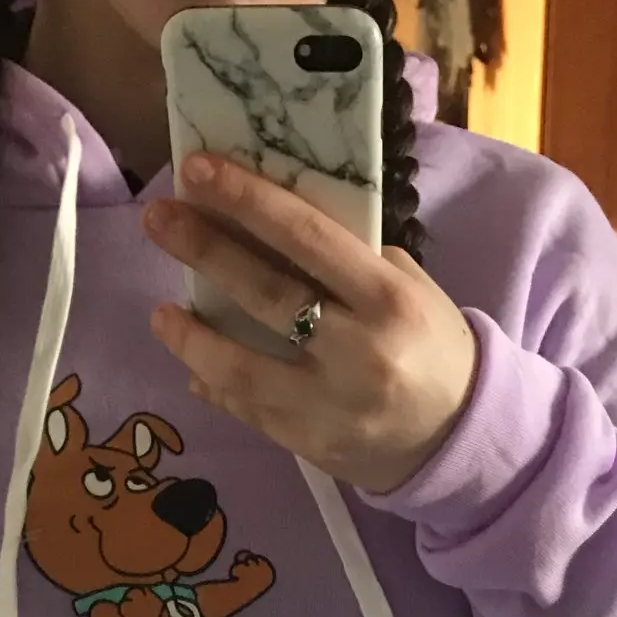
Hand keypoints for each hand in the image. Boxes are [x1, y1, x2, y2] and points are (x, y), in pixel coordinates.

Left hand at [144, 155, 477, 496]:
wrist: (459, 436)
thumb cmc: (431, 345)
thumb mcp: (408, 288)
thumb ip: (349, 259)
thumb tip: (272, 223)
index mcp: (386, 299)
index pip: (306, 237)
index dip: (247, 200)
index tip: (197, 170)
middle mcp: (357, 352)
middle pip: (266, 294)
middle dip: (204, 251)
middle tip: (158, 217)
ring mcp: (329, 406)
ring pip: (243, 368)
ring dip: (192, 338)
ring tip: (160, 314)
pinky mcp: (310, 446)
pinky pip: (251, 411)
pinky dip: (218, 386)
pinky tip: (194, 366)